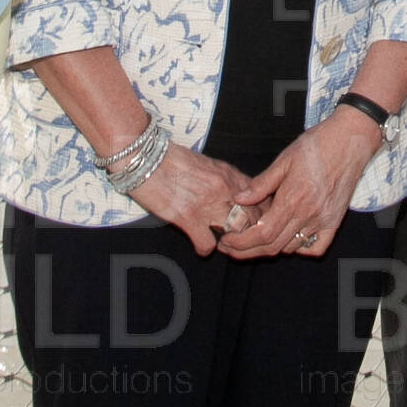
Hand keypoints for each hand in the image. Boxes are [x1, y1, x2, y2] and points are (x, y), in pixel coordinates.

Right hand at [127, 144, 255, 256]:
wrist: (145, 157)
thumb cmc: (172, 159)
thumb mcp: (207, 164)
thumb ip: (225, 180)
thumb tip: (238, 195)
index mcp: (229, 174)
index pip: (261, 197)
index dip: (262, 213)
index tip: (258, 223)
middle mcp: (224, 189)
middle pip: (254, 216)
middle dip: (252, 232)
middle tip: (243, 240)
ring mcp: (208, 204)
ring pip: (237, 230)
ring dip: (232, 242)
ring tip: (224, 246)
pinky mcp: (189, 218)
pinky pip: (208, 244)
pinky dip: (206, 249)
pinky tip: (201, 247)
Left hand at [220, 111, 378, 259]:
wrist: (350, 139)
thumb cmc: (317, 145)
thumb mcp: (284, 160)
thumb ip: (261, 183)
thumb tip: (239, 200)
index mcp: (291, 199)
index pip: (261, 234)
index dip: (240, 243)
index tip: (226, 241)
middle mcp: (307, 215)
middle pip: (273, 246)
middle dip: (248, 251)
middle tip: (232, 247)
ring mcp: (322, 220)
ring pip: (291, 248)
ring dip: (271, 248)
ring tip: (256, 239)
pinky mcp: (335, 221)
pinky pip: (315, 247)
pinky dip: (301, 249)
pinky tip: (290, 239)